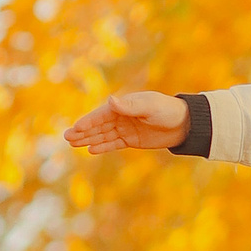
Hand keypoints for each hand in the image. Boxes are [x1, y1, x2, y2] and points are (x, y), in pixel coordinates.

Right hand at [66, 89, 189, 153]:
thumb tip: (111, 100)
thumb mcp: (149, 107)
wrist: (184, 124)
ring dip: (89, 139)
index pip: (101, 115)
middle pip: (98, 125)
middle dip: (83, 131)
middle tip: (67, 138)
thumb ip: (130, 106)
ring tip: (73, 144)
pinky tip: (91, 150)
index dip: (88, 122)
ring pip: (103, 135)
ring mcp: (125, 128)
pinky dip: (103, 146)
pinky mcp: (131, 140)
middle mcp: (121, 116)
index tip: (75, 128)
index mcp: (123, 105)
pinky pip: (114, 143)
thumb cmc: (166, 110)